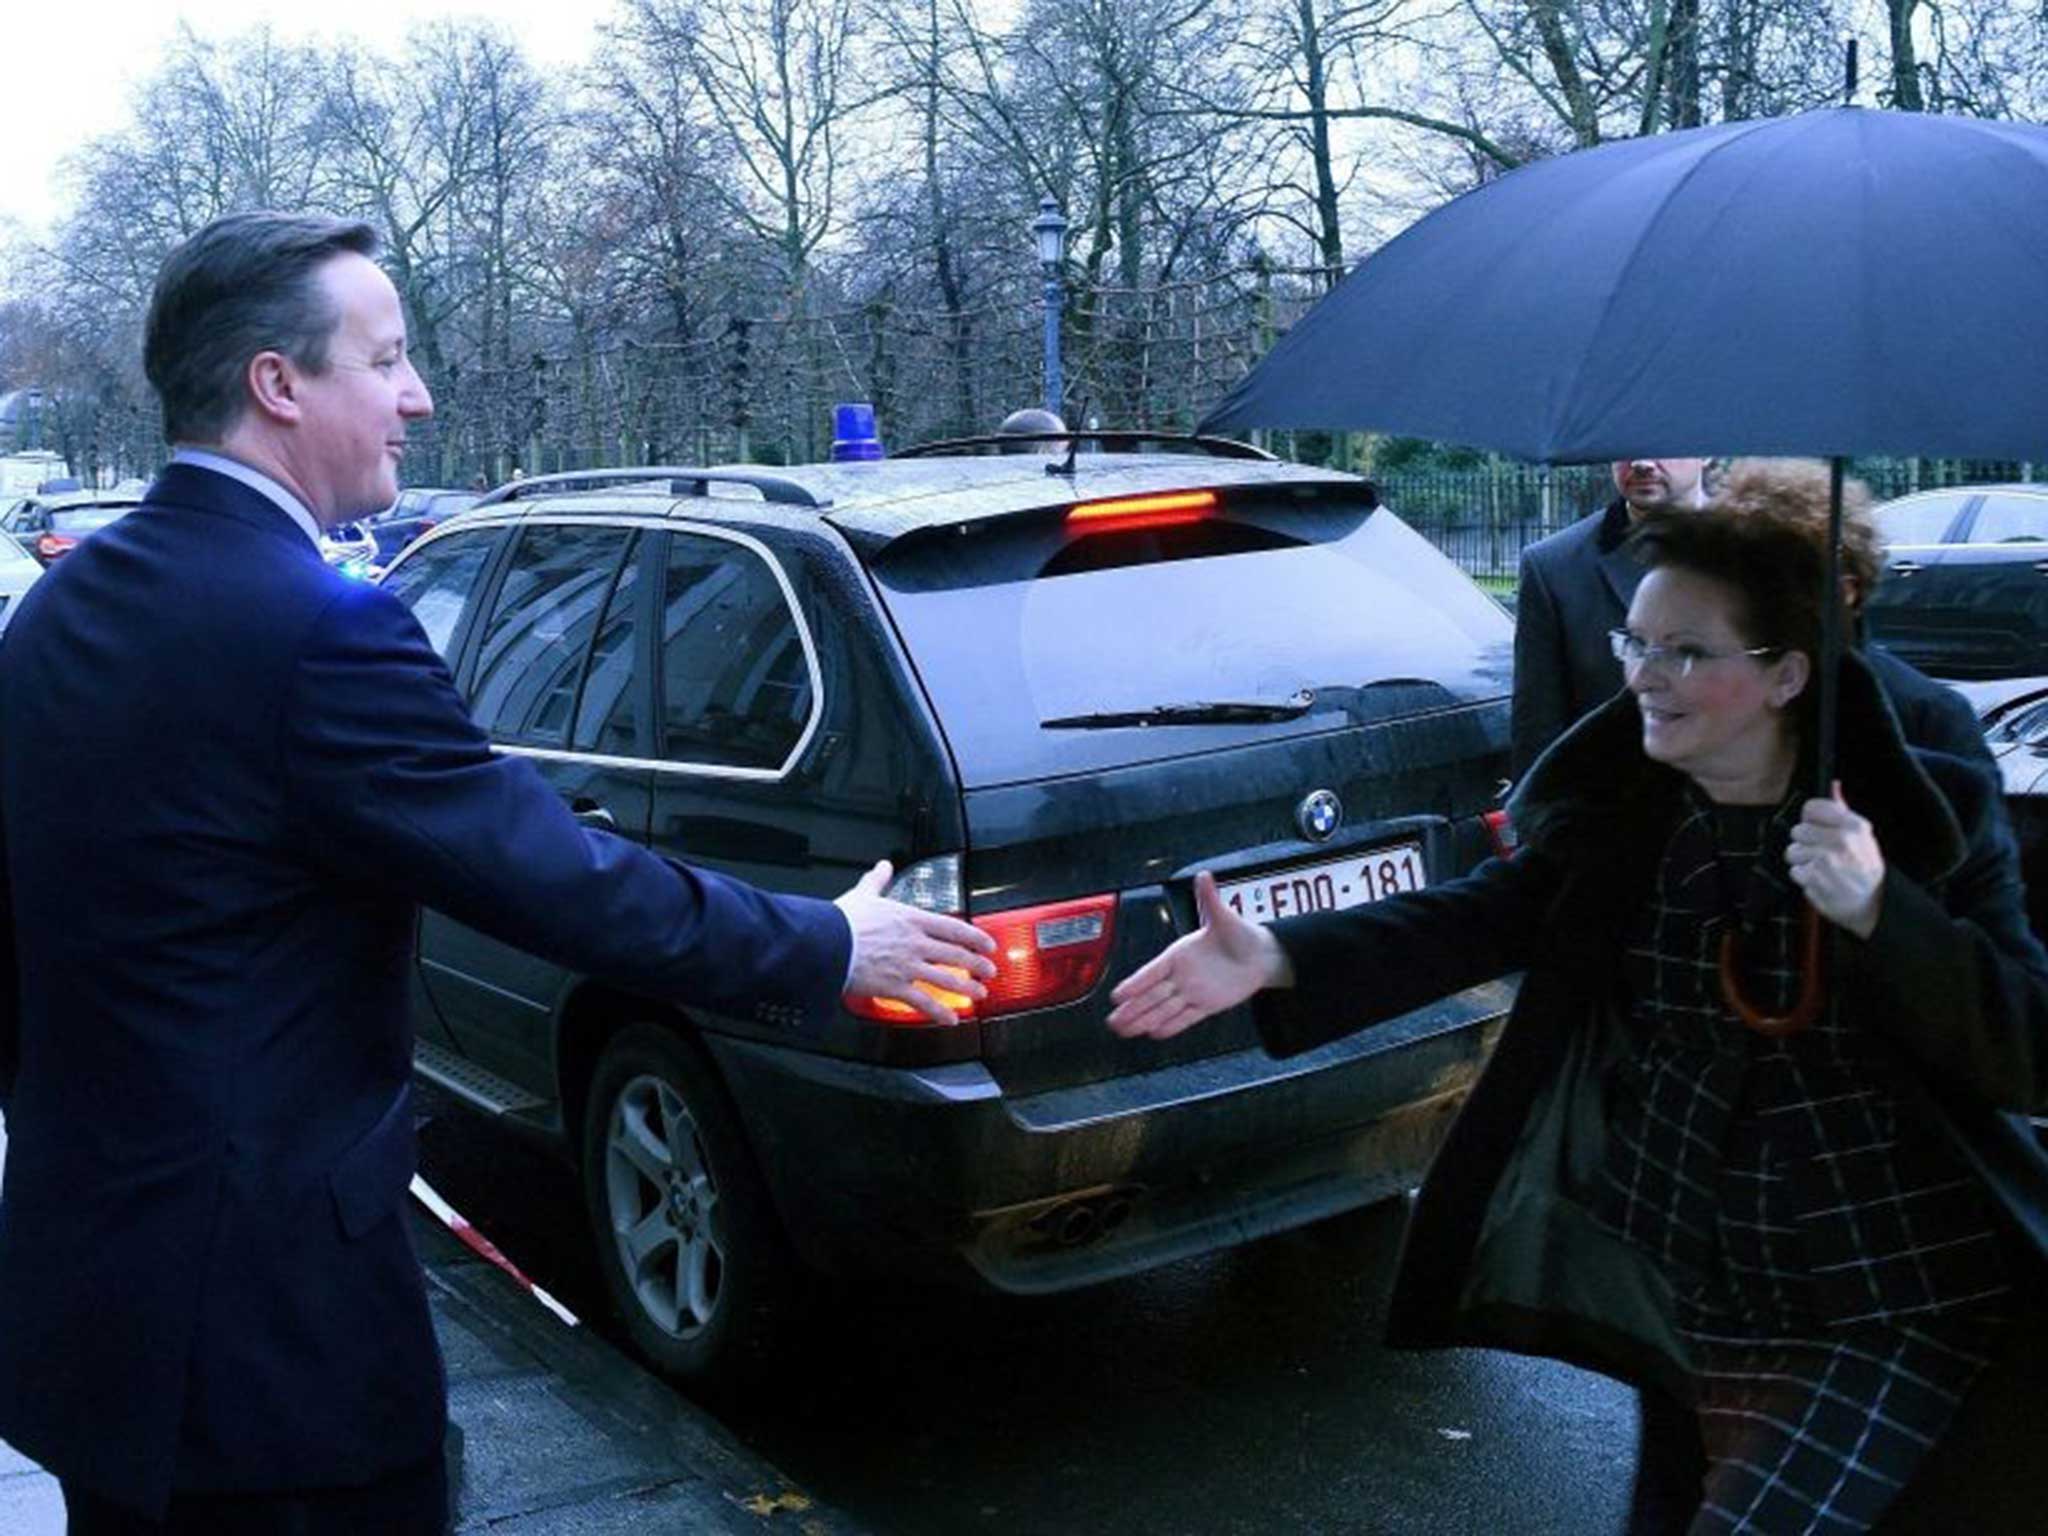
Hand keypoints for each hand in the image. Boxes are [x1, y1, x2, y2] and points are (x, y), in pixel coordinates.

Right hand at [835, 861, 996, 1025]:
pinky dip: (940, 1012)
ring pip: (947, 979)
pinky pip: (924, 1002)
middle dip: (977, 964)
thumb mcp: (864, 894)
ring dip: (967, 988)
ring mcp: (908, 966)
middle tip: (989, 971)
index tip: (988, 944)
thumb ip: (878, 881)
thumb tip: (883, 867)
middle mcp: (915, 943)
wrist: (826, 943)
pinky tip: (950, 1019)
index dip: (976, 937)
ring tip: (979, 994)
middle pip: (956, 955)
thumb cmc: (843, 921)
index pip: (954, 928)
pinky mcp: (895, 987)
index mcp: (911, 919)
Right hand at [1106, 871, 1293, 1039]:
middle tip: (1112, 1021)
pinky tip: (1153, 1033)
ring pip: (1164, 1009)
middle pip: (1152, 995)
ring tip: (1124, 1031)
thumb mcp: (1223, 917)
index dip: (1135, 985)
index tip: (1117, 995)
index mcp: (1179, 953)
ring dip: (1144, 1020)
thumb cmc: (1240, 933)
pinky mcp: (1207, 1005)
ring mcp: (1193, 991)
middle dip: (1132, 1009)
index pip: (1151, 972)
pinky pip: (1185, 1018)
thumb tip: (1203, 876)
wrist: (1260, 955)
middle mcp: (1182, 974)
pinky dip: (1170, 1026)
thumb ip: (1210, 899)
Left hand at [1785, 781, 1884, 939]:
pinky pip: (1794, 871)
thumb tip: (1833, 785)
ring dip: (1802, 862)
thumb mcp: (1862, 836)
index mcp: (1853, 826)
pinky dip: (1804, 878)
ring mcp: (1827, 860)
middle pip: (1798, 831)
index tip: (1816, 828)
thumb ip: (1843, 811)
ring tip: (1822, 869)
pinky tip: (1820, 881)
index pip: (1811, 808)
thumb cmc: (1864, 867)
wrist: (1874, 904)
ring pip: (1792, 852)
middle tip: (1822, 854)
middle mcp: (1841, 840)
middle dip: (1805, 844)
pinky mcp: (1815, 879)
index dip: (1809, 819)